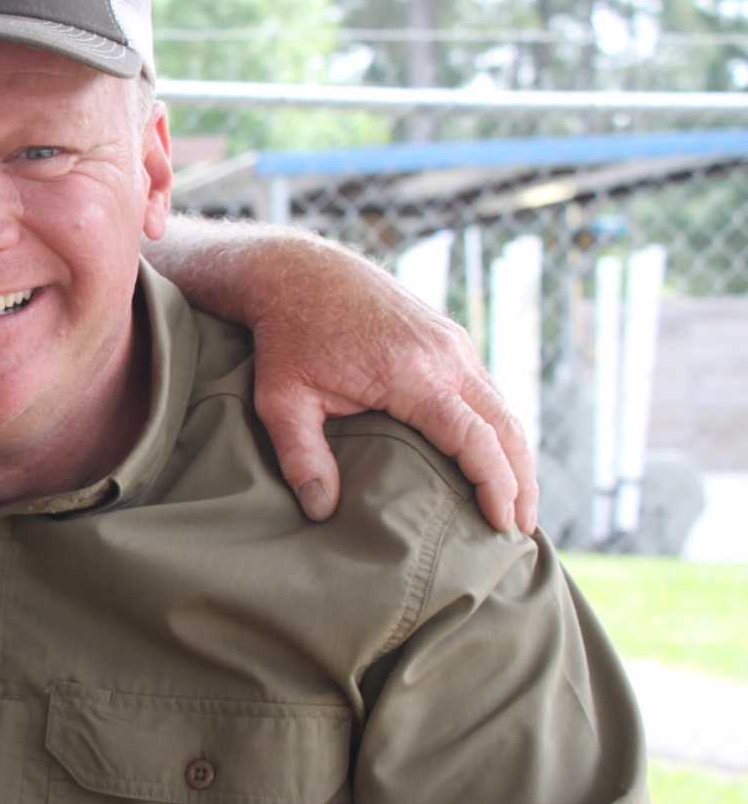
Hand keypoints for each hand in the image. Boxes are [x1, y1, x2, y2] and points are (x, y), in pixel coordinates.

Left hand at [248, 242, 536, 534]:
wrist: (299, 272)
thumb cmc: (287, 337)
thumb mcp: (281, 400)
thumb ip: (301, 457)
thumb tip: (320, 512)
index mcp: (415, 374)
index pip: (476, 440)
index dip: (497, 486)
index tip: (503, 526)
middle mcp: (447, 356)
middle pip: (506, 427)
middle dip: (522, 482)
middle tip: (521, 531)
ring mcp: (452, 343)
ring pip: (502, 407)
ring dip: (515, 456)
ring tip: (515, 504)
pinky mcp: (447, 338)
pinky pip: (485, 390)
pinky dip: (497, 429)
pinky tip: (491, 458)